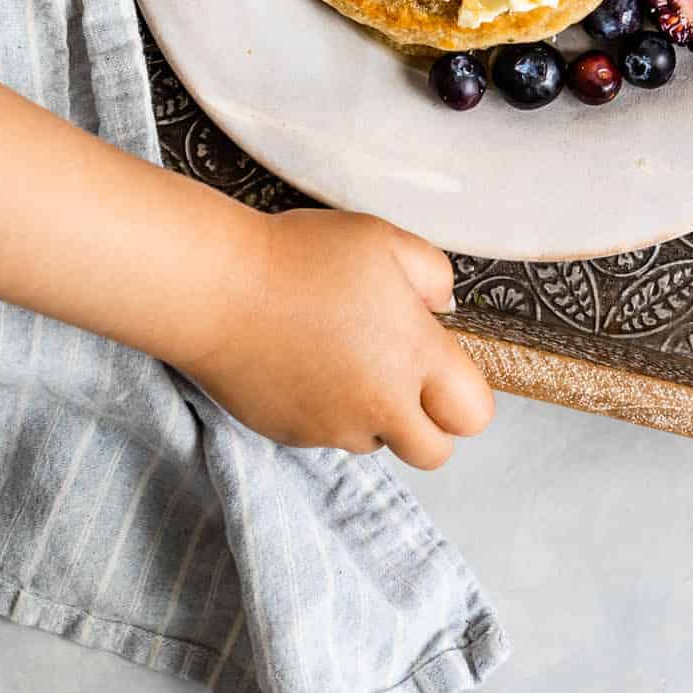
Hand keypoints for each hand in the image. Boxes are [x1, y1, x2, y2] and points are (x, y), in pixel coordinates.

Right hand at [187, 208, 493, 468]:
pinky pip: (328, 435)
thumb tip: (439, 310)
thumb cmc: (303, 257)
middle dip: (429, 422)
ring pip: (377, 442)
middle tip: (403, 375)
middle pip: (434, 451)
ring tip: (343, 356)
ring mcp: (334, 427)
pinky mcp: (292, 435)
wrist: (219, 289)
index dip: (463, 392)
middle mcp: (381, 406)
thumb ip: (433, 276)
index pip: (473, 414)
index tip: (441, 362)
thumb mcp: (386, 241)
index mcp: (415, 358)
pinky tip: (306, 364)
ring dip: (375, 415)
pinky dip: (328, 410)